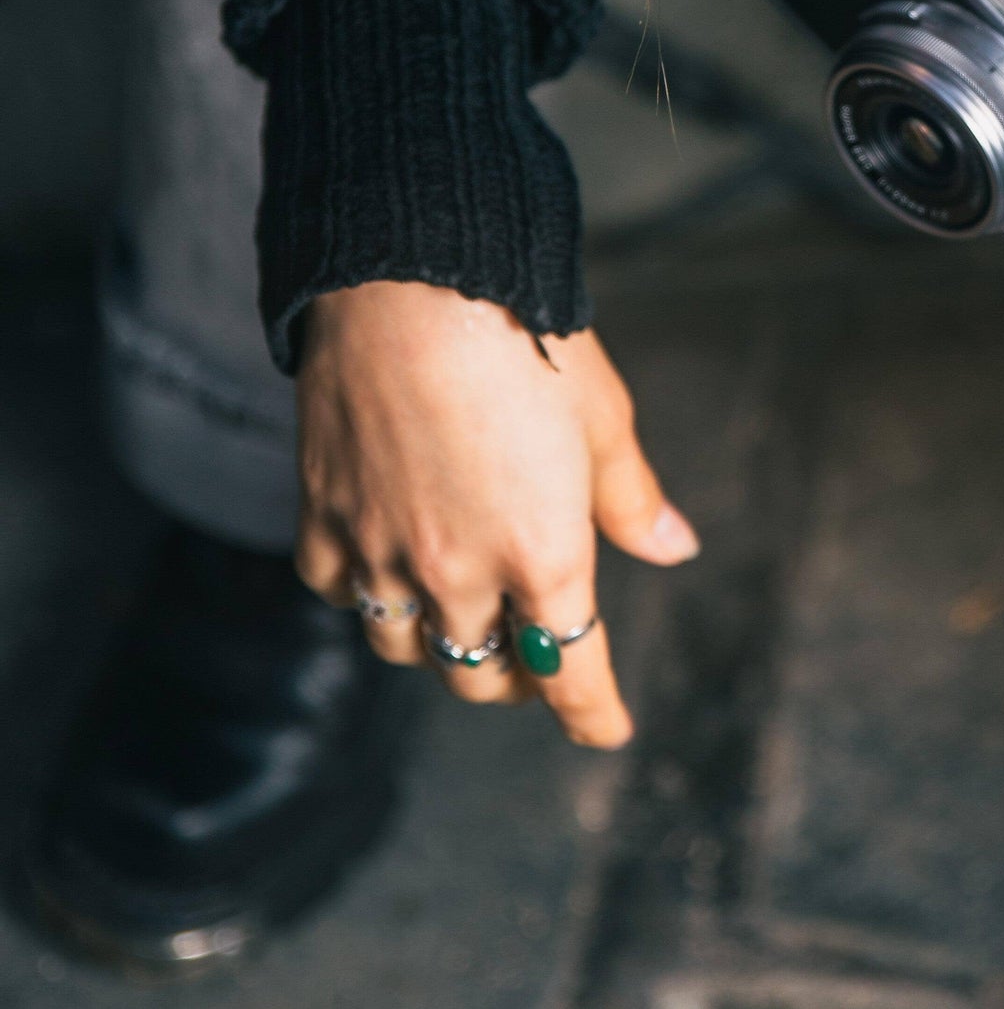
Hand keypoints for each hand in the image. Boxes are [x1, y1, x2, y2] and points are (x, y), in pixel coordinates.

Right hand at [294, 280, 699, 747]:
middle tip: (539, 662)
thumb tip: (674, 548)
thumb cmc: (525, 336)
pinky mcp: (324, 520)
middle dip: (518, 681)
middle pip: (483, 675)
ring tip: (466, 626)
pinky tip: (389, 575)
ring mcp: (383, 553)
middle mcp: (459, 574)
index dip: (592, 713)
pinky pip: (343, 595)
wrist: (412, 278)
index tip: (608, 730)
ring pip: (408, 649)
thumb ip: (631, 498)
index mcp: (544, 556)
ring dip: (443, 649)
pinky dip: (370, 599)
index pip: (569, 673)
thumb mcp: (604, 416)